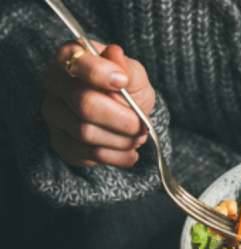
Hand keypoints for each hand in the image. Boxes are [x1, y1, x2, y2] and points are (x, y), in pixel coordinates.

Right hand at [42, 40, 154, 167]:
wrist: (128, 117)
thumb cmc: (128, 89)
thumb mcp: (135, 75)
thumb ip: (127, 68)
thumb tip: (115, 54)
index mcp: (71, 57)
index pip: (75, 62)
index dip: (99, 73)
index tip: (123, 82)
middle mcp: (56, 84)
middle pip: (84, 103)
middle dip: (121, 119)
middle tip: (141, 125)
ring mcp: (54, 114)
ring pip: (85, 132)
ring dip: (121, 140)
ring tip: (139, 137)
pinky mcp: (60, 141)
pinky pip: (86, 153)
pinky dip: (115, 157)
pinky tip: (130, 154)